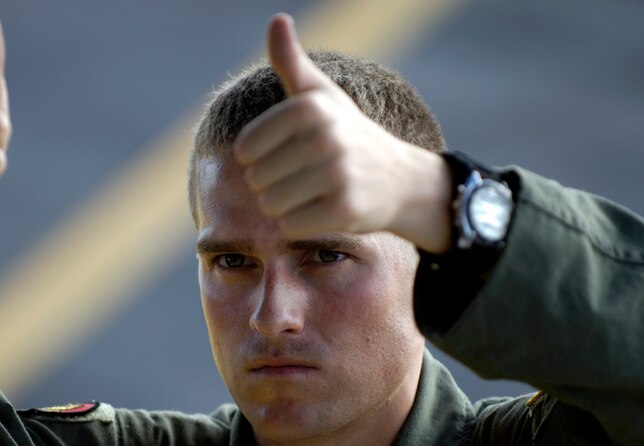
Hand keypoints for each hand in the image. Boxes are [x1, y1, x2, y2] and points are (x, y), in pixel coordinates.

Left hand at [233, 14, 451, 251]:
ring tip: (312, 194)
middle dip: (273, 185)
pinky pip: (291, 228)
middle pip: (256, 180)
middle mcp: (325, 137)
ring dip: (285, 207)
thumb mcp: (320, 95)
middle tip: (305, 177)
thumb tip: (276, 19)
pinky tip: (322, 211)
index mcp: (310, 107)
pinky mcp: (345, 210)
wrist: (399, 180)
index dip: (258, 158)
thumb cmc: (347, 134)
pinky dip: (301, 225)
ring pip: (271, 206)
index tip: (287, 153)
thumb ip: (290, 61)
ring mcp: (338, 175)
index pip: (244, 150)